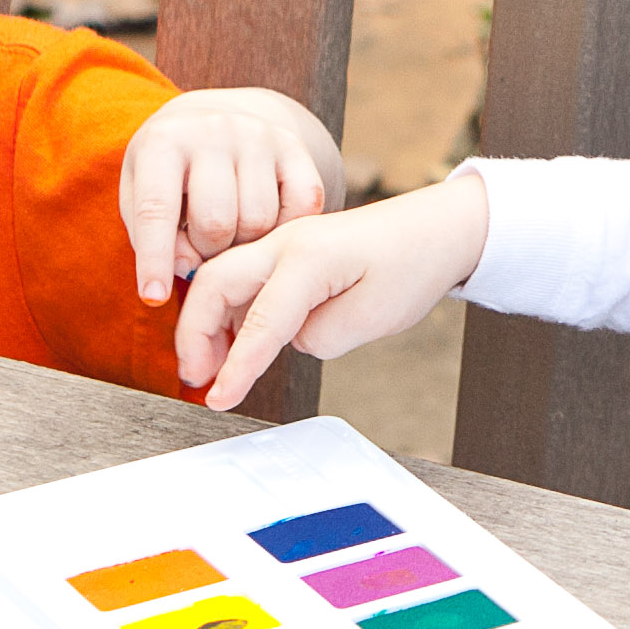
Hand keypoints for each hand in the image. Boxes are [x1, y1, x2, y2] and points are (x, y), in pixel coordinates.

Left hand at [122, 87, 343, 306]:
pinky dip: (286, 229)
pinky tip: (267, 228)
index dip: (154, 260)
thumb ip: (152, 237)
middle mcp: (213, 130)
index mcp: (163, 141)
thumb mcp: (140, 197)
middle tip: (203, 249)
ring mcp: (258, 136)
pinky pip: (301, 206)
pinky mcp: (294, 147)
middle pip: (216, 221)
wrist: (215, 121)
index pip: (156, 209)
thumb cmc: (170, 174)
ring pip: (259, 221)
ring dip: (245, 245)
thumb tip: (189, 269)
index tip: (153, 299)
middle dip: (207, 252)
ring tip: (230, 236)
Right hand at [176, 179, 493, 410]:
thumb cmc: (412, 264)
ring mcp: (282, 244)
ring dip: (207, 324)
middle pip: (213, 284)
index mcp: (308, 258)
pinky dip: (230, 313)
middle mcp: (285, 242)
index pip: (259, 322)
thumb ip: (321, 337)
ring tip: (212, 368)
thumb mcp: (374, 317)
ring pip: (220, 280)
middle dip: (194, 335)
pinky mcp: (286, 254)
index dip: (236, 368)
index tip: (219, 400)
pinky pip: (242, 281)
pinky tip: (237, 344)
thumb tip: (290, 342)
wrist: (435, 228)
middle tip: (198, 379)